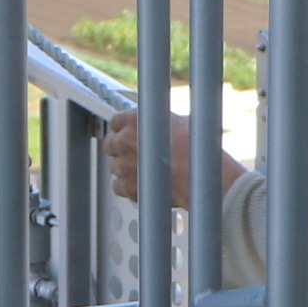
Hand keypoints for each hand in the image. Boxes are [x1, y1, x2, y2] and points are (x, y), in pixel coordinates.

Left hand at [104, 112, 235, 210]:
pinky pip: (118, 186)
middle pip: (111, 145)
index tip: (128, 135)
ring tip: (144, 172)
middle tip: (137, 155)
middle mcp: (124, 140)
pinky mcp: (126, 186)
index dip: (122, 130)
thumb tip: (161, 125)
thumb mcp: (177, 121)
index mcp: (135, 120)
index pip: (115, 123)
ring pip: (114, 167)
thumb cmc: (193, 147)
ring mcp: (123, 164)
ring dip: (125, 169)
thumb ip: (159, 123)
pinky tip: (142, 184)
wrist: (197, 172)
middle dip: (121, 150)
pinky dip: (127, 187)